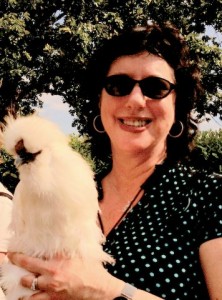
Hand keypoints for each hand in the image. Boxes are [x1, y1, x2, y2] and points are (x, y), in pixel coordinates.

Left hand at [8, 252, 123, 299]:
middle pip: (27, 277)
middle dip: (21, 272)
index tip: (11, 254)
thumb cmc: (91, 269)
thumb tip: (55, 239)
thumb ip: (64, 249)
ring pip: (29, 292)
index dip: (17, 257)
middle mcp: (51, 277)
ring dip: (25, 287)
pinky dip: (31, 298)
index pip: (30, 260)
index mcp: (56, 263)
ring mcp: (51, 291)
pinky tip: (30, 296)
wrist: (99, 289)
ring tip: (22, 284)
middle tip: (17, 269)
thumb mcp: (77, 254)